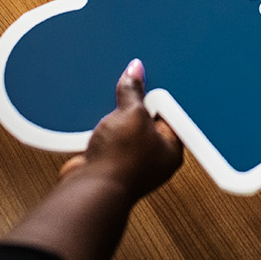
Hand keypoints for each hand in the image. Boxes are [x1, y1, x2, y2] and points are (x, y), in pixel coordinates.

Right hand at [59, 59, 182, 200]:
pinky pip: (109, 140)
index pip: (171, 115)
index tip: (150, 84)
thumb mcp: (132, 114)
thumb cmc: (119, 162)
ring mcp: (130, 163)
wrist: (88, 189)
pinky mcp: (109, 165)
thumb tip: (136, 69)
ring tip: (111, 112)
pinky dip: (103, 131)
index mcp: (171, 149)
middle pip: (147, 122)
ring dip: (116, 120)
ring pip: (125, 131)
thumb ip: (134, 91)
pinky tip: (98, 125)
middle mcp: (153, 159)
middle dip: (135, 107)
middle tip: (129, 94)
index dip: (160, 98)